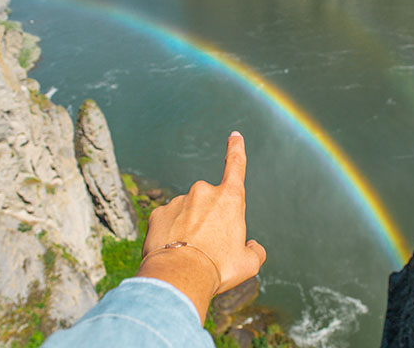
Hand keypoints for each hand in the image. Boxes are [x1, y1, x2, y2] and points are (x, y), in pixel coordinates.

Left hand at [137, 131, 265, 322]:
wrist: (180, 276)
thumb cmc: (219, 269)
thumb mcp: (248, 264)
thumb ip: (255, 251)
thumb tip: (251, 246)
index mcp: (230, 199)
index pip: (236, 166)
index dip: (236, 150)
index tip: (234, 136)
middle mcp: (203, 192)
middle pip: (209, 205)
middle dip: (209, 222)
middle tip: (208, 250)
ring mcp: (179, 200)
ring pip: (187, 214)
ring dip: (188, 229)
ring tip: (189, 255)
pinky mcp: (158, 212)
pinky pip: (167, 222)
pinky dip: (170, 234)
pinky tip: (172, 252)